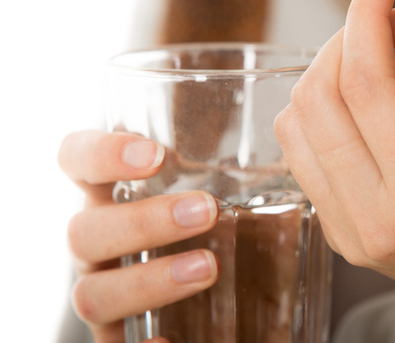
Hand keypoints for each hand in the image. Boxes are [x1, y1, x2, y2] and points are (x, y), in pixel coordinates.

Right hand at [59, 130, 218, 342]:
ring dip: (148, 281)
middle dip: (143, 221)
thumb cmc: (218, 219)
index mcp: (112, 193)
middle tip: (208, 211)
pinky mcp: (121, 340)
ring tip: (209, 268)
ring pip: (92, 294)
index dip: (100, 154)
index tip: (154, 154)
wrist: (227, 293)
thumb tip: (288, 104)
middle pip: (83, 231)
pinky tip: (173, 342)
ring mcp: (104, 293)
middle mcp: (98, 243)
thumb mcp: (223, 180)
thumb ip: (236, 148)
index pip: (76, 160)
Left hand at [274, 0, 394, 341]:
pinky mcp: (345, 238)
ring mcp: (353, 237)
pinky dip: (336, 113)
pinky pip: (309, 155)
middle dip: (354, 35)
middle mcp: (377, 223)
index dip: (369, 8)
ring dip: (340, 73)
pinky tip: (389, 109)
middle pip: (319, 97)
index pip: (366, 81)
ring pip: (300, 125)